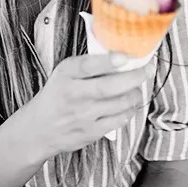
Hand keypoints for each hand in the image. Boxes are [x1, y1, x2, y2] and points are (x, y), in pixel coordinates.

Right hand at [19, 53, 148, 159]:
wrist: (39, 130)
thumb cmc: (57, 95)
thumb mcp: (65, 72)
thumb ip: (89, 63)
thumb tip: (123, 54)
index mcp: (66, 75)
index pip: (87, 65)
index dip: (108, 61)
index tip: (124, 56)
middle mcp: (75, 95)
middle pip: (110, 87)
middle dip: (135, 76)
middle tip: (148, 68)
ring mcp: (84, 116)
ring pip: (121, 103)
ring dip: (136, 93)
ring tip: (137, 87)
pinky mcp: (93, 132)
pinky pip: (121, 119)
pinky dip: (130, 109)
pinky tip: (128, 104)